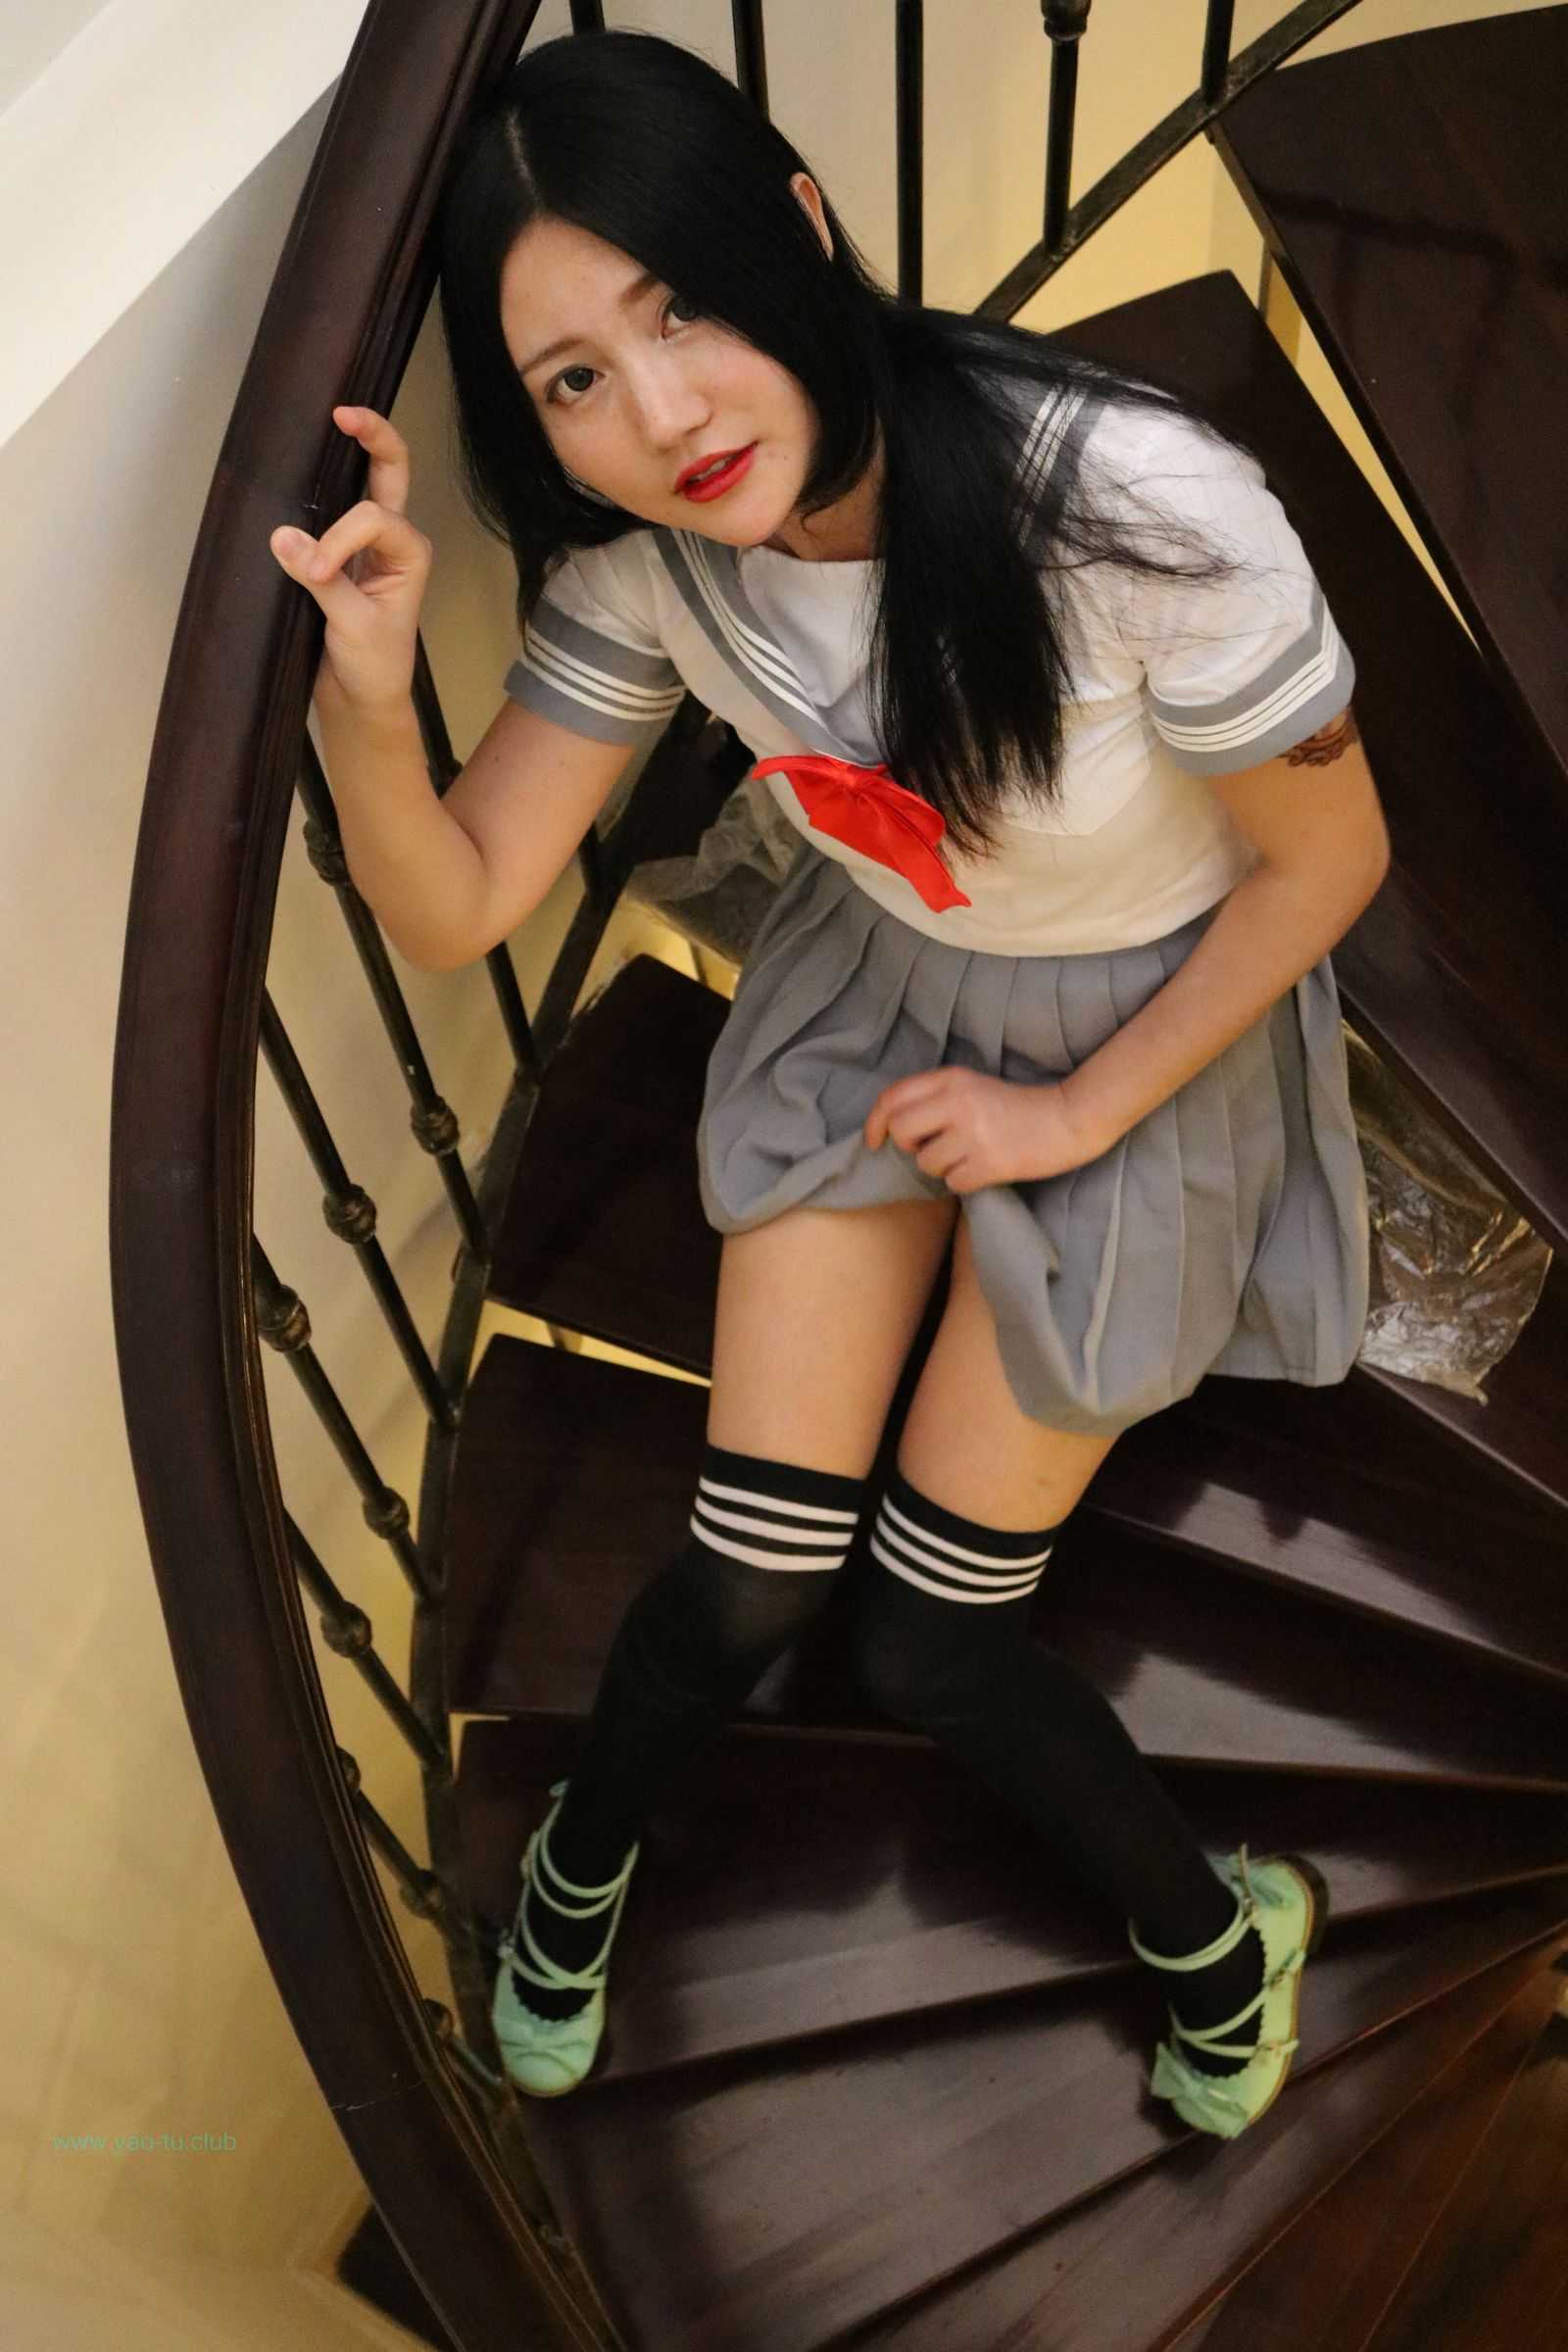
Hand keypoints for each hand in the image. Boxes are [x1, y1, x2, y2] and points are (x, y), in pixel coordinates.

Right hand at [268, 406, 431, 713]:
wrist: (362, 699)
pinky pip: (331, 508)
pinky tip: (302, 466)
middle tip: (343, 412)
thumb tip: (282, 536)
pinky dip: (318, 486)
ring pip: (365, 482)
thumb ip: (321, 580)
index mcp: (410, 553)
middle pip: (391, 473)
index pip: (371, 518)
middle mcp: (394, 540)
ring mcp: (368, 543)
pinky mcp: (339, 553)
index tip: (314, 574)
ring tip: (328, 421)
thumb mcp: (352, 626)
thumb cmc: (373, 666)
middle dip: (374, 437)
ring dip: (348, 452)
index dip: (338, 539)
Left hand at [864, 1067, 1107, 1193]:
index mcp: (952, 1079)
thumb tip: (895, 1126)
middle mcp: (958, 1103)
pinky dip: (964, 1181)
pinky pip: (953, 1183)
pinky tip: (985, 1167)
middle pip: (901, 1131)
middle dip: (908, 1148)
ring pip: (926, 1163)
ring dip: (942, 1167)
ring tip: (970, 1155)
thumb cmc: (1016, 1106)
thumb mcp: (972, 1087)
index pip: (893, 1097)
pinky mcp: (989, 1162)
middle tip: (930, 1149)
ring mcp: (973, 1133)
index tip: (874, 1140)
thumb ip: (935, 1098)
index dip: (874, 1122)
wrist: (1068, 1118)